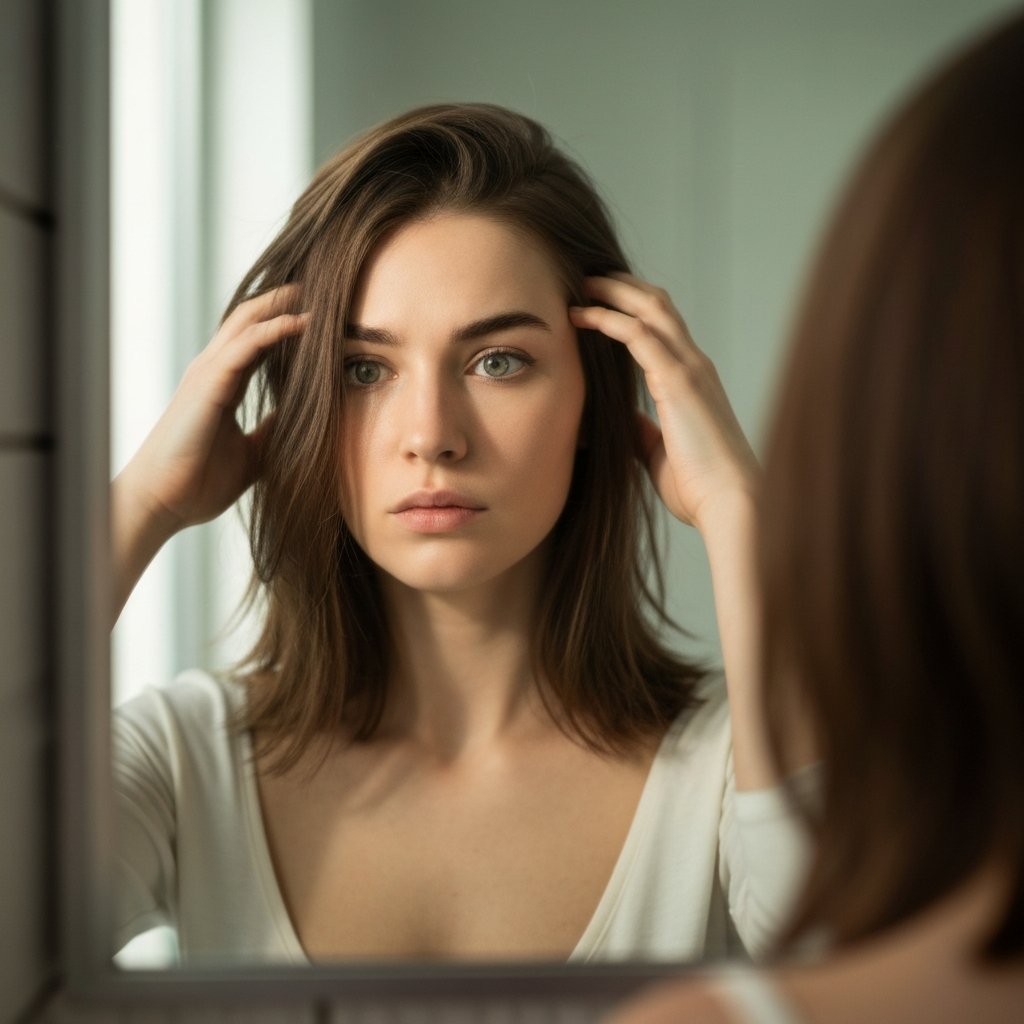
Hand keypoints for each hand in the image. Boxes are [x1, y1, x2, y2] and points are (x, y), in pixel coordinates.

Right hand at [116, 284, 307, 537]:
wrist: (164, 503)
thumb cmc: (199, 482)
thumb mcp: (253, 453)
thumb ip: (273, 430)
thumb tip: (304, 421)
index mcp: (223, 384)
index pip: (256, 339)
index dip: (285, 322)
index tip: (322, 313)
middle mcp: (213, 371)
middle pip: (250, 319)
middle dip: (284, 300)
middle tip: (324, 287)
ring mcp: (208, 374)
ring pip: (248, 323)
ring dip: (283, 306)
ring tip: (319, 292)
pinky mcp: (208, 385)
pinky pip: (245, 346)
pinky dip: (275, 330)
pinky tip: (303, 323)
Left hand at [569, 273, 757, 531]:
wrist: (731, 503)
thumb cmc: (701, 488)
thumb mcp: (659, 454)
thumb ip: (642, 433)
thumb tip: (621, 421)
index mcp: (693, 381)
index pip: (663, 328)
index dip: (632, 309)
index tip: (598, 302)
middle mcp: (694, 365)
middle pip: (657, 305)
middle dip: (622, 286)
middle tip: (585, 279)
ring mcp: (690, 368)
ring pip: (651, 308)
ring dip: (613, 291)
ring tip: (580, 284)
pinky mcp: (679, 380)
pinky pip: (638, 334)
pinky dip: (609, 319)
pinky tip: (583, 315)